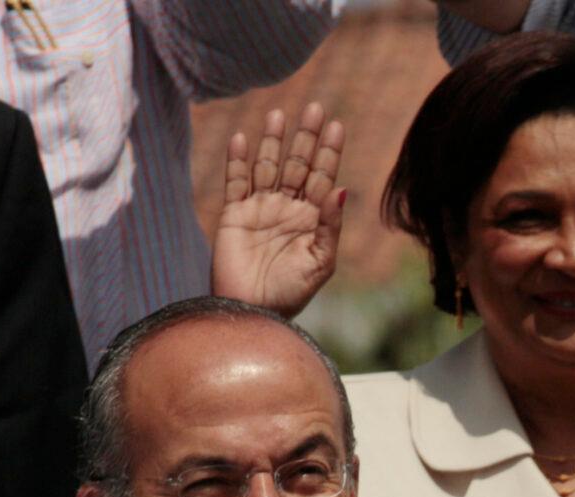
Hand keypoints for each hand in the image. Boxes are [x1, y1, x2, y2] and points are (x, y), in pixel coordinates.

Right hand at [210, 103, 346, 317]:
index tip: (337, 125)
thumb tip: (340, 190)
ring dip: (272, 141)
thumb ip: (330, 227)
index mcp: (311, 219)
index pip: (323, 177)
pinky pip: (236, 181)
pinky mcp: (233, 214)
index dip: (329, 152)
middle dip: (307, 138)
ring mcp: (260, 208)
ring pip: (267, 166)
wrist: (252, 311)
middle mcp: (287, 208)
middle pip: (298, 164)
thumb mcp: (320, 263)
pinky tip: (243, 138)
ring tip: (279, 114)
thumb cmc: (291, 293)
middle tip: (316, 108)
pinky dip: (238, 160)